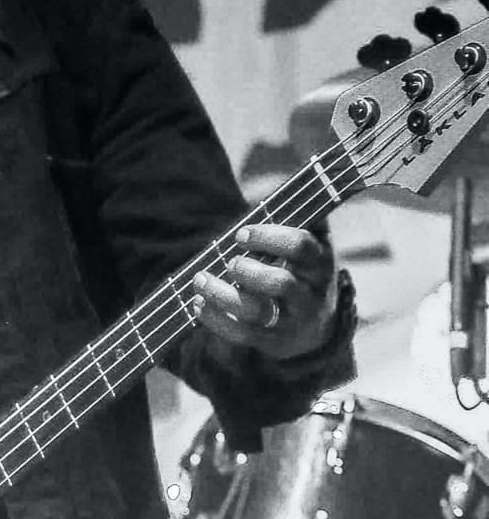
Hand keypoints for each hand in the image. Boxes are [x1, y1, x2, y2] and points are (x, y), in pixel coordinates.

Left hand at [193, 222, 337, 360]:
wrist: (316, 325)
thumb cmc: (305, 271)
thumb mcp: (314, 243)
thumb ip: (306, 214)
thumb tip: (303, 175)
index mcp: (321, 264)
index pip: (301, 248)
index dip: (270, 238)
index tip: (241, 234)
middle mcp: (310, 295)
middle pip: (281, 284)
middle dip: (249, 271)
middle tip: (230, 262)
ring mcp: (292, 322)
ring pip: (257, 312)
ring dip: (223, 296)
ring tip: (201, 280)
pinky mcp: (272, 342)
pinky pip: (242, 334)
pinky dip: (216, 320)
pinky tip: (197, 303)